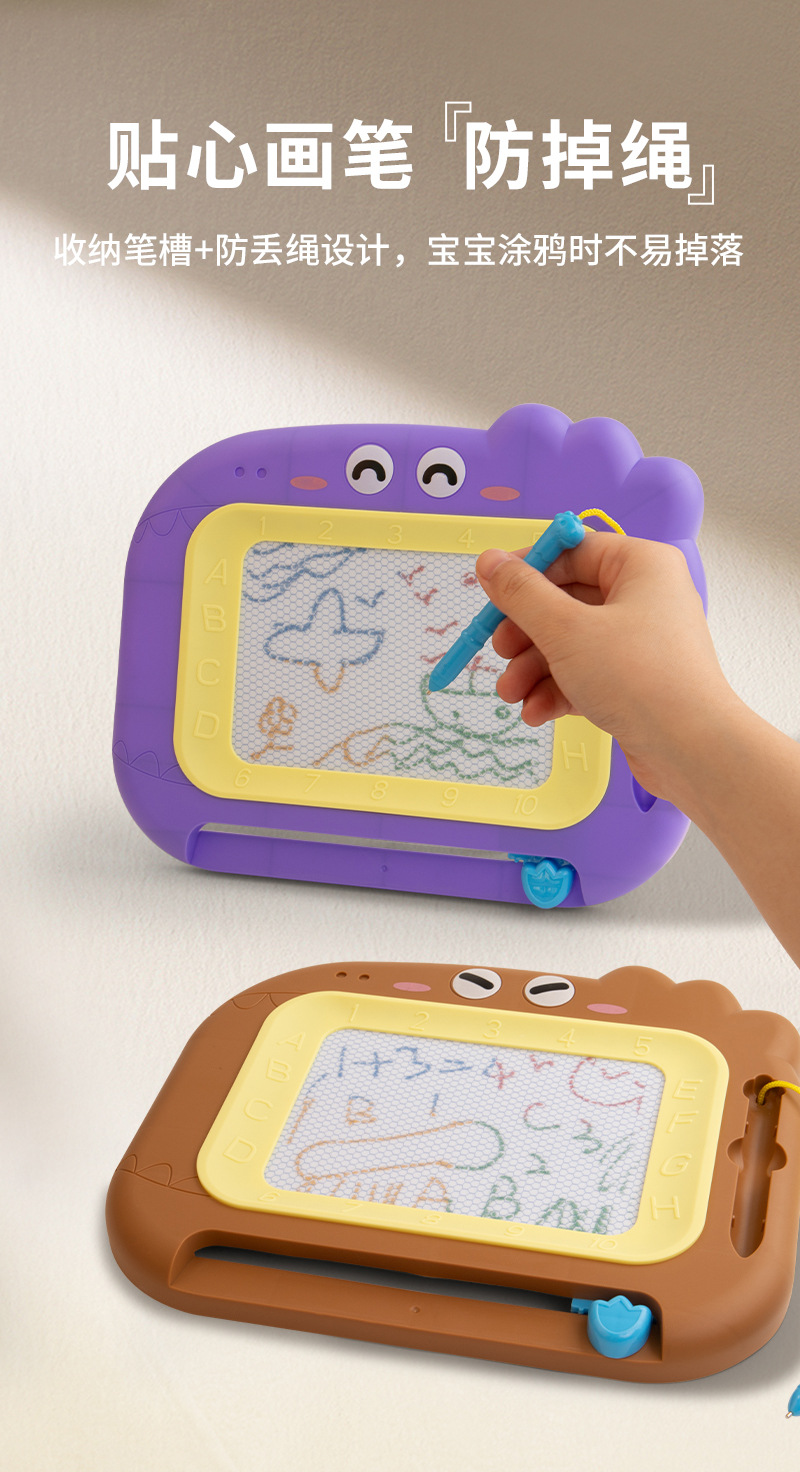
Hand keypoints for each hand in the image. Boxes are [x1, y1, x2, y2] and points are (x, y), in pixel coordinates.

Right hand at [476, 531, 735, 798]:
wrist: (691, 750)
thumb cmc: (639, 678)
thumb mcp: (566, 630)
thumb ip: (522, 594)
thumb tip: (489, 561)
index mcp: (641, 566)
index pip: (573, 551)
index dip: (528, 571)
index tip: (492, 594)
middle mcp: (645, 597)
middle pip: (566, 601)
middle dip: (525, 633)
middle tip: (499, 652)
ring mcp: (641, 643)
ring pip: (571, 643)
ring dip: (534, 669)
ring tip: (511, 695)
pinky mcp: (636, 682)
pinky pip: (586, 674)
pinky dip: (557, 691)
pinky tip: (536, 713)